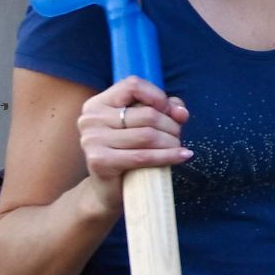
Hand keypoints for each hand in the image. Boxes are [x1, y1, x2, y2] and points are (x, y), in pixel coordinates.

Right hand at [78, 76, 190, 212]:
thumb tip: (180, 111)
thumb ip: (165, 110)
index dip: (158, 96)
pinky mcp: (99, 160)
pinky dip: (168, 156)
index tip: (169, 112)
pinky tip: (184, 155)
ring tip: (179, 147)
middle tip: (178, 137)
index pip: (133, 85)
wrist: (109, 189)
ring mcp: (92, 139)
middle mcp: (91, 118)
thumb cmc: (130, 152)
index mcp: (98, 103)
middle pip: (147, 114)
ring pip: (148, 135)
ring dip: (172, 142)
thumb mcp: (146, 125)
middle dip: (171, 126)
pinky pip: (143, 156)